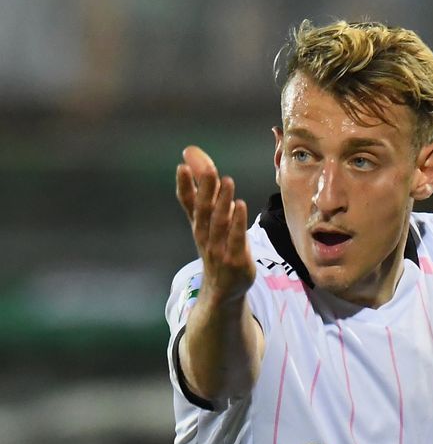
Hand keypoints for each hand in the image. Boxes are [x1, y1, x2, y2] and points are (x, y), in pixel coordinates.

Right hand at [175, 145, 255, 301]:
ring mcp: (219, 249)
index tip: (182, 166)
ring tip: (227, 181)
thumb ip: (201, 190)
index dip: (184, 185)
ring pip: (219, 223)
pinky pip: (236, 239)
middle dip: (205, 189)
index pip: (188, 203)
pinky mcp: (235, 260)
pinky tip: (240, 205)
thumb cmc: (216, 247)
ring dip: (222, 202)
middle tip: (208, 168)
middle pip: (203, 210)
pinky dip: (237, 223)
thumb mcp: (206, 221)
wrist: (223, 288)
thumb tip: (192, 156)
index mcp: (197, 224)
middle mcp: (205, 235)